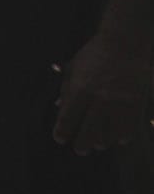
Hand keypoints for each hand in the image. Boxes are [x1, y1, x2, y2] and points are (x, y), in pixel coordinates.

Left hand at [54, 30, 151, 154]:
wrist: (125, 43)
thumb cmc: (95, 54)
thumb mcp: (74, 68)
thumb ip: (66, 88)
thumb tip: (58, 106)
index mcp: (80, 89)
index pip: (67, 118)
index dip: (62, 132)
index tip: (60, 139)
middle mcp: (99, 98)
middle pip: (88, 132)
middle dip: (82, 145)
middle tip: (80, 150)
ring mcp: (119, 102)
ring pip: (111, 134)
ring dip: (103, 142)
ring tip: (99, 144)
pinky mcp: (136, 103)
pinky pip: (129, 127)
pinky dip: (123, 136)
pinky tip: (118, 139)